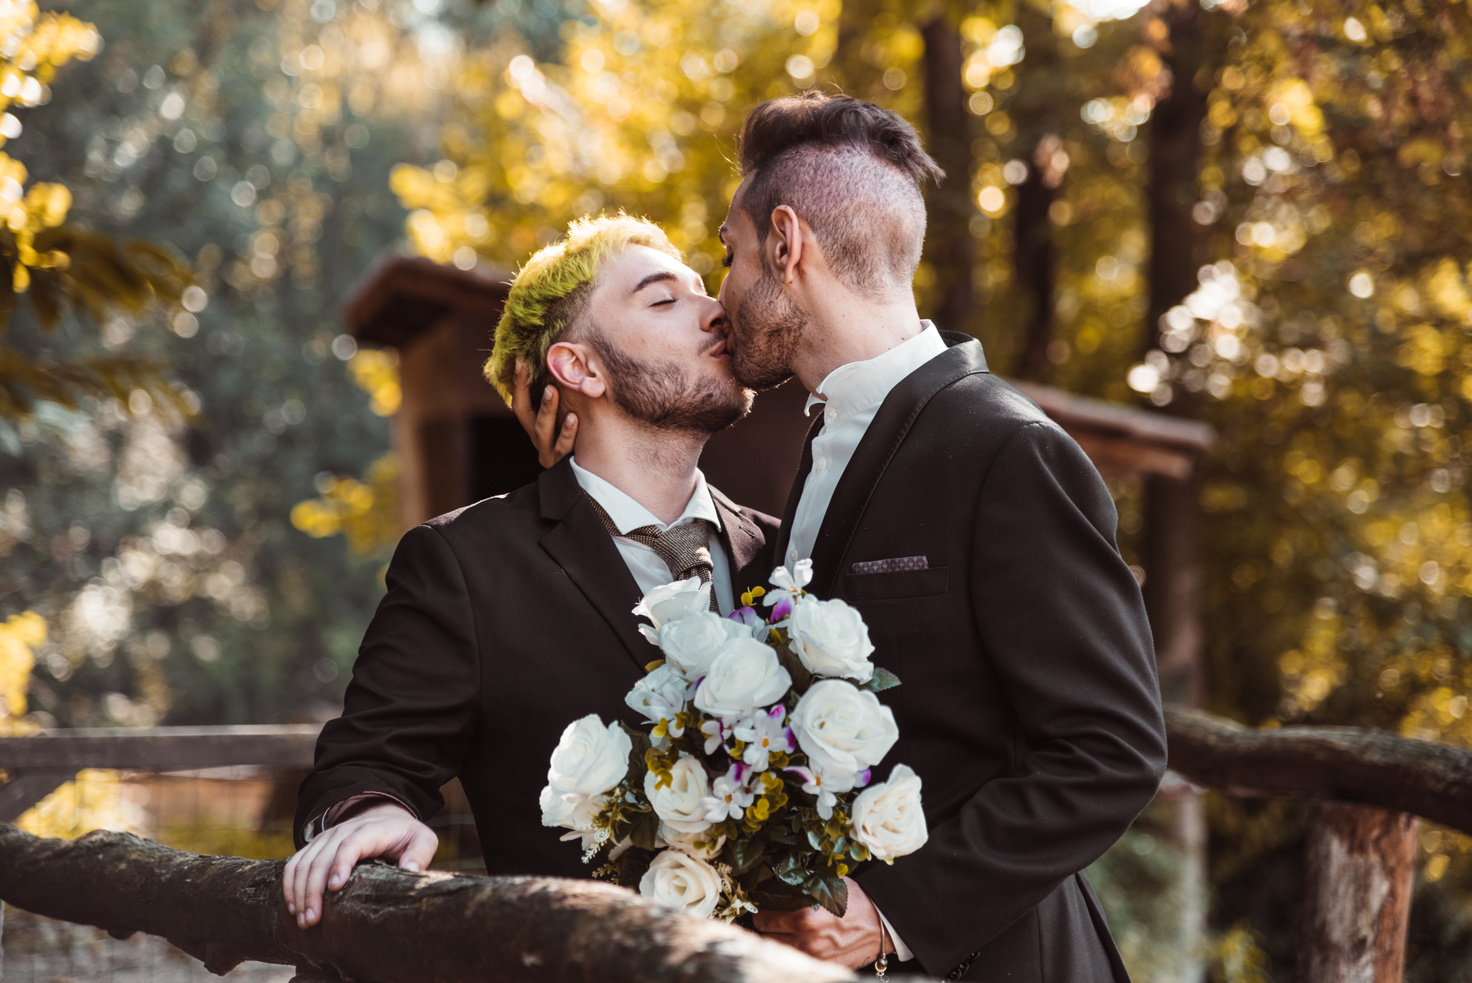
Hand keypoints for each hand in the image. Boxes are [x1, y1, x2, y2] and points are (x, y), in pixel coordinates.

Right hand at [283, 801, 437, 928]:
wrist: (384, 817)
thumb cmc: (404, 836)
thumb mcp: (422, 839)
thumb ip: (420, 853)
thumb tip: (410, 870)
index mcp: (371, 830)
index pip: (351, 844)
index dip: (341, 864)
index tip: (334, 888)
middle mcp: (344, 831)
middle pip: (322, 858)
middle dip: (314, 890)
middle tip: (313, 920)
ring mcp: (326, 838)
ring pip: (304, 863)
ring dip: (299, 892)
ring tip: (303, 920)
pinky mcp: (315, 846)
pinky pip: (295, 864)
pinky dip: (290, 885)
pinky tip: (293, 907)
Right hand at [512, 359, 576, 468]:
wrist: (592, 476)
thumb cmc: (583, 437)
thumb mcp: (571, 415)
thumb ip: (565, 394)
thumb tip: (570, 357)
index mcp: (535, 426)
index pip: (520, 402)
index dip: (518, 382)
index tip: (521, 360)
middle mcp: (538, 439)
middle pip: (526, 416)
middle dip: (526, 392)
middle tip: (533, 367)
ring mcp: (548, 453)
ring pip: (543, 431)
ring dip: (547, 409)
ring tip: (553, 390)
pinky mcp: (562, 465)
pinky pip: (563, 448)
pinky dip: (568, 432)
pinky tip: (574, 418)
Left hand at [752, 877, 890, 969]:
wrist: (881, 923)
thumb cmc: (854, 900)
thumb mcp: (824, 885)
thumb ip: (797, 888)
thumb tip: (772, 883)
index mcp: (803, 918)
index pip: (762, 919)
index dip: (762, 910)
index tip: (765, 906)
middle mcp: (805, 941)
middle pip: (766, 938)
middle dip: (767, 926)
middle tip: (773, 917)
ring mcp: (814, 958)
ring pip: (779, 951)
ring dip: (778, 940)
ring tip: (786, 929)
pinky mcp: (822, 967)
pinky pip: (797, 959)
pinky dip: (795, 950)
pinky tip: (802, 940)